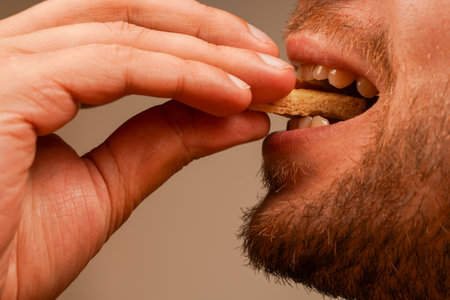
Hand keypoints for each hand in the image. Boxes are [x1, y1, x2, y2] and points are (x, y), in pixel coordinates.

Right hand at [0, 0, 294, 298]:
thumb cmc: (9, 253)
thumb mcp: (107, 186)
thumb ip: (164, 141)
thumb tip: (236, 115)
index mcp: (35, 76)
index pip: (127, 33)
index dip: (197, 43)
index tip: (254, 67)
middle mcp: (17, 56)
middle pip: (129, 16)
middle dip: (212, 37)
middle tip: (272, 64)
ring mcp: (8, 66)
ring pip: (129, 34)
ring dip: (211, 55)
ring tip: (267, 80)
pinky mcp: (7, 87)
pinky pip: (115, 65)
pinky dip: (182, 77)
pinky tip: (233, 95)